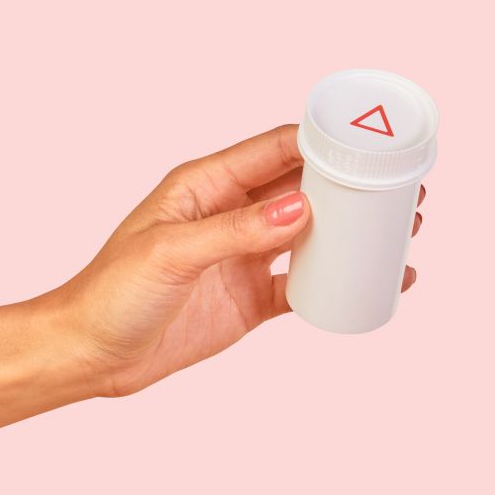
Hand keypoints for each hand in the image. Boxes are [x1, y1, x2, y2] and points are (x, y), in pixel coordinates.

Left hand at [52, 125, 425, 396]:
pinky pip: (303, 285)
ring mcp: (242, 256)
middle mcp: (230, 214)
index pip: (275, 149)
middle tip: (404, 188)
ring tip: (403, 228)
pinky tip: (373, 282)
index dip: (325, 141)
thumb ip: (235, 231)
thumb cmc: (112, 293)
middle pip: (303, 187)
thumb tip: (300, 208)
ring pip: (311, 233)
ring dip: (353, 230)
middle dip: (353, 184)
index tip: (374, 141)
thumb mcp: (171, 254)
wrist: (90, 354)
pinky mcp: (249, 297)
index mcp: (206, 186)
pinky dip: (337, 283)